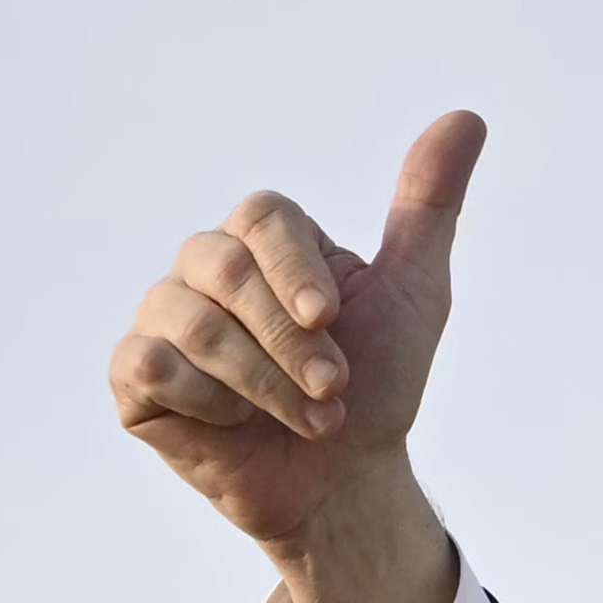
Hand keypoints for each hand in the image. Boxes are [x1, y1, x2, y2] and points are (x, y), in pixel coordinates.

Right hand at [110, 111, 483, 602]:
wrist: (344, 484)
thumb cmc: (374, 390)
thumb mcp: (415, 295)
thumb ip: (428, 208)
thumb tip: (467, 118)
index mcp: (263, 242)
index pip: (261, 216)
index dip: (295, 268)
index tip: (332, 319)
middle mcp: (205, 269)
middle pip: (224, 267)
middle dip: (289, 342)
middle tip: (333, 390)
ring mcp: (164, 318)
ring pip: (192, 324)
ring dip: (263, 383)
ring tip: (307, 418)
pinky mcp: (135, 376)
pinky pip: (151, 365)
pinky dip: (209, 403)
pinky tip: (234, 423)